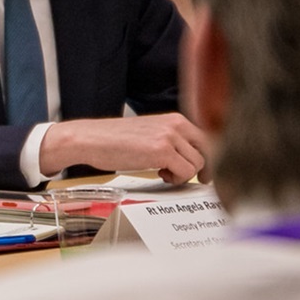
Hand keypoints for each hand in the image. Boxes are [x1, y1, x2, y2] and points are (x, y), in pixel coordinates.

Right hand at [40, 113, 211, 183]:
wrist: (90, 139)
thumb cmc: (113, 139)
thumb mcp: (149, 133)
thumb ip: (171, 140)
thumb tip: (190, 158)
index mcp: (174, 119)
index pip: (208, 138)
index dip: (210, 157)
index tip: (206, 170)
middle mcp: (176, 125)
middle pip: (209, 150)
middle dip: (206, 168)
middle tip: (199, 179)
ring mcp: (170, 137)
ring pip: (198, 163)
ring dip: (185, 174)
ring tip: (165, 174)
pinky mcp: (162, 151)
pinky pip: (186, 172)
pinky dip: (176, 179)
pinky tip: (160, 175)